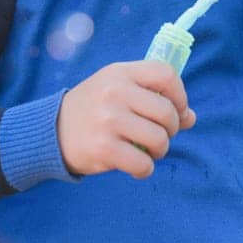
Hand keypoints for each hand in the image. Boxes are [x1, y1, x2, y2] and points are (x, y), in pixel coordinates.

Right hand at [57, 61, 196, 178]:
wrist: (51, 130)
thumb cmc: (94, 109)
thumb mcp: (118, 90)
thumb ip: (153, 97)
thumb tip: (191, 118)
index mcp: (120, 72)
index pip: (166, 75)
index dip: (180, 95)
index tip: (177, 110)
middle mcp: (114, 92)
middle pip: (167, 112)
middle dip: (171, 129)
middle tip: (159, 135)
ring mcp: (108, 119)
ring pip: (159, 140)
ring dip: (159, 150)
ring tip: (146, 150)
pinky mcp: (104, 148)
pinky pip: (143, 164)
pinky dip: (145, 169)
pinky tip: (135, 165)